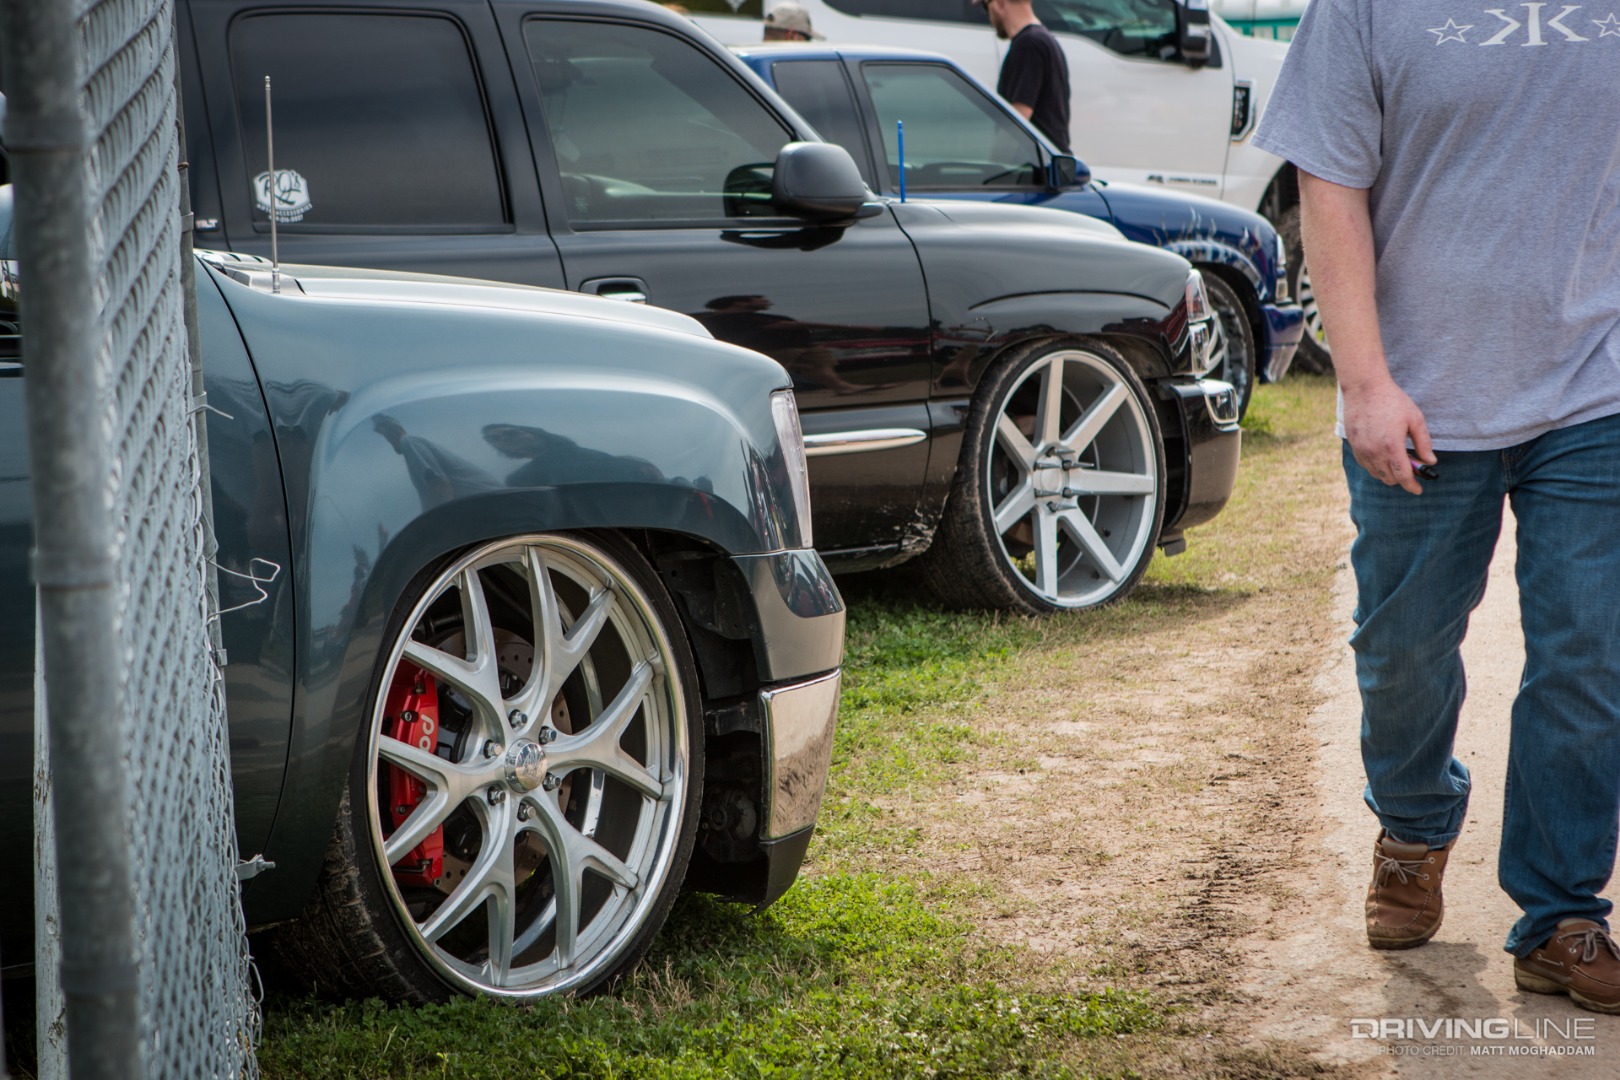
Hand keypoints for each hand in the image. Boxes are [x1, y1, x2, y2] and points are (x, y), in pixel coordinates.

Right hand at [1341, 373, 1433, 494]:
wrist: (1364, 388)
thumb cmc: (1392, 400)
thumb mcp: (1415, 419)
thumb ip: (1424, 443)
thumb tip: (1430, 461)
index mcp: (1392, 446)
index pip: (1403, 476)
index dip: (1411, 486)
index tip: (1418, 490)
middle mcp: (1374, 452)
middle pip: (1389, 478)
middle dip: (1401, 479)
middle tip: (1411, 470)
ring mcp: (1362, 450)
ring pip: (1376, 474)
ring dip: (1388, 473)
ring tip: (1397, 461)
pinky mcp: (1354, 445)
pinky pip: (1365, 465)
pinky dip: (1376, 466)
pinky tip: (1383, 456)